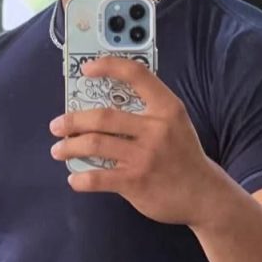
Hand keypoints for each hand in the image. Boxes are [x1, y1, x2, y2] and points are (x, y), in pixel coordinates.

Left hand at [49, 56, 220, 225]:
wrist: (204, 194)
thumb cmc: (182, 155)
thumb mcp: (175, 124)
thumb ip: (148, 111)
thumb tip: (103, 106)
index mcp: (167, 108)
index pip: (137, 74)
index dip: (109, 66)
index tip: (87, 69)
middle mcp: (156, 129)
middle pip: (103, 116)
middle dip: (73, 120)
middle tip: (57, 125)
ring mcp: (145, 156)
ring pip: (95, 144)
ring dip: (70, 147)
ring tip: (59, 150)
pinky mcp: (136, 181)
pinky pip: (98, 177)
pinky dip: (81, 179)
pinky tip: (75, 179)